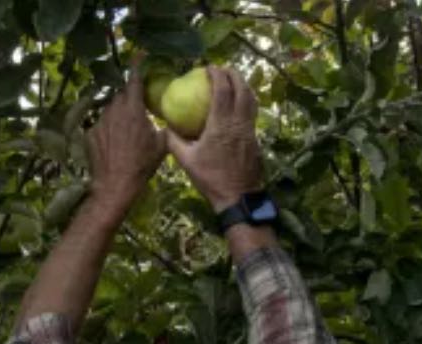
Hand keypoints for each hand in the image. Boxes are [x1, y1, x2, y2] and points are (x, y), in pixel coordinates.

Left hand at [87, 62, 165, 216]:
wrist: (115, 185)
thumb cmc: (141, 165)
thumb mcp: (161, 146)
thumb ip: (164, 127)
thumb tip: (168, 120)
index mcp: (133, 110)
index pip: (134, 80)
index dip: (137, 66)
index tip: (139, 55)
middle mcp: (113, 111)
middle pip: (121, 96)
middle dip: (129, 100)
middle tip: (137, 111)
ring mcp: (99, 122)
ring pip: (110, 111)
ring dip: (118, 116)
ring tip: (126, 134)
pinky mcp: (90, 134)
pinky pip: (101, 125)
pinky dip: (108, 130)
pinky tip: (114, 146)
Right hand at [167, 66, 262, 211]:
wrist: (237, 196)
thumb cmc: (210, 178)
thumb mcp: (186, 161)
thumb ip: (174, 141)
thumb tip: (166, 128)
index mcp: (221, 124)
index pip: (222, 90)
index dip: (217, 74)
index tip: (208, 68)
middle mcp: (238, 122)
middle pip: (242, 88)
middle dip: (234, 74)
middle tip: (223, 69)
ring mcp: (250, 130)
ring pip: (251, 100)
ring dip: (243, 86)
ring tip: (234, 81)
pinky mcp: (255, 139)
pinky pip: (252, 113)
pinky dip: (247, 102)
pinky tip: (239, 106)